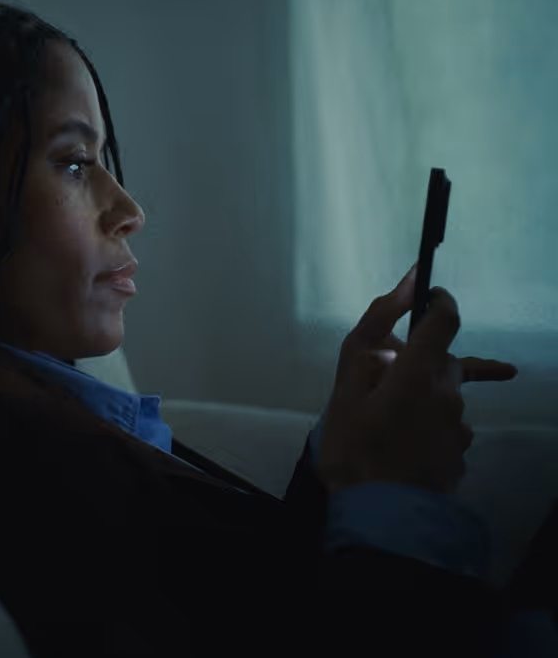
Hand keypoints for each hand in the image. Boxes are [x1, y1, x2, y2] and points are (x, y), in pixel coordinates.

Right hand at [318, 264, 518, 495]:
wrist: (383, 518)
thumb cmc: (355, 450)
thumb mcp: (346, 387)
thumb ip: (373, 331)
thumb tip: (405, 286)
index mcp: (419, 373)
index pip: (444, 319)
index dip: (438, 300)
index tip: (426, 294)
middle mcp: (448, 394)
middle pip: (443, 359)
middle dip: (418, 356)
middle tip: (380, 375)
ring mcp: (458, 427)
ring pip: (444, 393)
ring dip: (422, 393)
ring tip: (386, 417)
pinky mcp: (459, 453)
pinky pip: (446, 425)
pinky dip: (428, 423)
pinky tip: (404, 441)